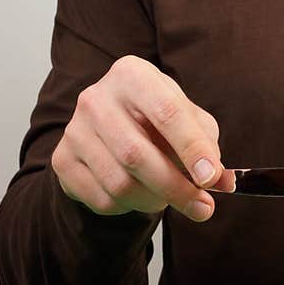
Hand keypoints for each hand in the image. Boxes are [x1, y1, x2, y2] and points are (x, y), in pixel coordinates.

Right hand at [51, 55, 232, 221]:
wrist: (112, 128)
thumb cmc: (159, 122)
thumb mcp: (191, 123)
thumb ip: (208, 147)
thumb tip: (221, 180)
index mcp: (133, 75)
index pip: (167, 113)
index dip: (192, 148)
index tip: (211, 178)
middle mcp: (97, 98)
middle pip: (137, 155)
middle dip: (177, 188)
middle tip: (204, 209)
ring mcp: (74, 130)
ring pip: (120, 183)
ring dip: (154, 200)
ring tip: (169, 196)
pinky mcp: (63, 161)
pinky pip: (104, 199)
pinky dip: (130, 207)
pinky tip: (139, 194)